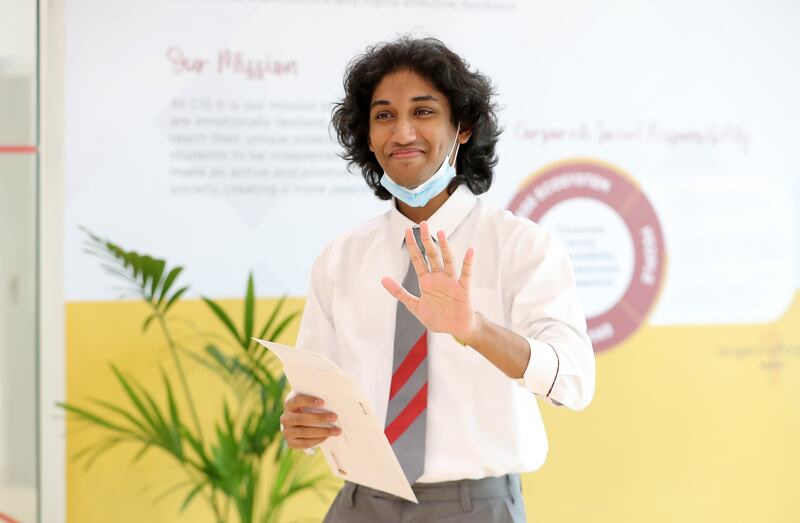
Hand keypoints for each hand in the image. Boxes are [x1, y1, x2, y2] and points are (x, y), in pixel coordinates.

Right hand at [280, 394, 340, 449]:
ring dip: (322, 431)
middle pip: (302, 418)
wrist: (298, 425)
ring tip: (336, 430)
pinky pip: (304, 443)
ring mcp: (287, 432)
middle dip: (320, 418)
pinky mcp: (290, 442)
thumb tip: (332, 404)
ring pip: (304, 432)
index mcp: (289, 405)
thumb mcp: (309, 404)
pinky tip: (326, 437)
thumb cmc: (307, 410)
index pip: (297, 400)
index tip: (323, 402)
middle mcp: (285, 418)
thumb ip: (317, 403)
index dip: (309, 401)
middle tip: (334, 417)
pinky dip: (317, 440)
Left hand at [381, 220, 475, 340]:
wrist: (455, 330)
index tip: (407, 230)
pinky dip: (468, 262)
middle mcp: (438, 278)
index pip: (417, 259)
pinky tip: (470, 250)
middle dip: (426, 240)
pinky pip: (466, 274)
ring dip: (444, 247)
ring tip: (440, 233)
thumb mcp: (414, 305)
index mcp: (426, 281)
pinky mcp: (462, 289)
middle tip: (423, 223)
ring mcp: (451, 282)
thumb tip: (382, 279)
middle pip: (432, 255)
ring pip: (448, 261)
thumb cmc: (436, 317)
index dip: (413, 245)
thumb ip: (399, 292)